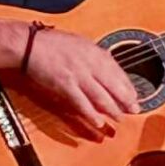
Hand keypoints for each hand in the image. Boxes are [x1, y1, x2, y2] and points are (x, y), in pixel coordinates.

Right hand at [22, 26, 142, 138]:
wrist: (29, 44)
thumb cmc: (49, 43)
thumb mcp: (78, 43)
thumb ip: (93, 55)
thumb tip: (105, 65)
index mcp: (94, 51)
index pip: (117, 70)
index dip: (127, 85)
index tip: (134, 94)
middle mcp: (89, 62)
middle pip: (114, 85)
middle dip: (126, 99)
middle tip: (135, 110)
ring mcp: (78, 74)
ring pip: (101, 96)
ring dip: (112, 109)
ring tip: (119, 118)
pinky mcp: (65, 85)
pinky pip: (82, 103)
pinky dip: (91, 115)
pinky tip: (98, 122)